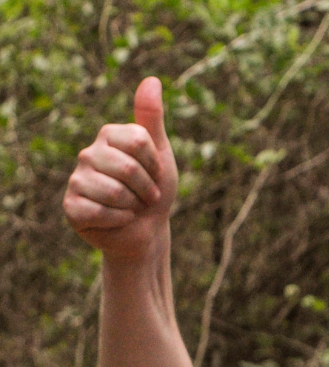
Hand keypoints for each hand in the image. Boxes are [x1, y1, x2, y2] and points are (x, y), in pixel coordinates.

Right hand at [63, 77, 178, 261]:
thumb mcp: (160, 151)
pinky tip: (118, 219)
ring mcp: (76, 179)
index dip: (156, 163)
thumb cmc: (154, 188)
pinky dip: (118, 219)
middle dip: (147, 187)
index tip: (156, 172)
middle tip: (146, 195)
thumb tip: (151, 79)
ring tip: (131, 206)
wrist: (146, 228)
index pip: (140, 141)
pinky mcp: (71, 206)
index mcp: (109, 135)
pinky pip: (99, 211)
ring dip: (133, 205)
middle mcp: (88, 153)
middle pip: (128, 168)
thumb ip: (152, 117)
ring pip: (113, 191)